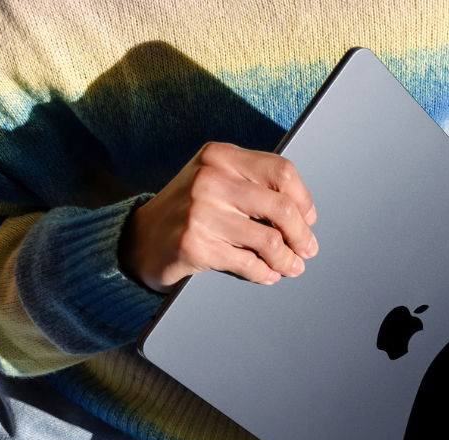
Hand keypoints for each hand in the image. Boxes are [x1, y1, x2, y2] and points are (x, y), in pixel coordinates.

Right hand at [119, 142, 317, 292]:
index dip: (303, 200)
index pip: (282, 172)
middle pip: (281, 208)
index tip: (309, 219)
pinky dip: (264, 273)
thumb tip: (304, 216)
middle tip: (307, 250)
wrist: (139, 240)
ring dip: (287, 260)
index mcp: (220, 156)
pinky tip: (267, 275)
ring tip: (291, 267)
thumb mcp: (217, 181)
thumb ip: (255, 186)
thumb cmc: (189, 210)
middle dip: (301, 235)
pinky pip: (247, 263)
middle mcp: (210, 179)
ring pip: (269, 240)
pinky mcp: (195, 244)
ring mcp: (200, 212)